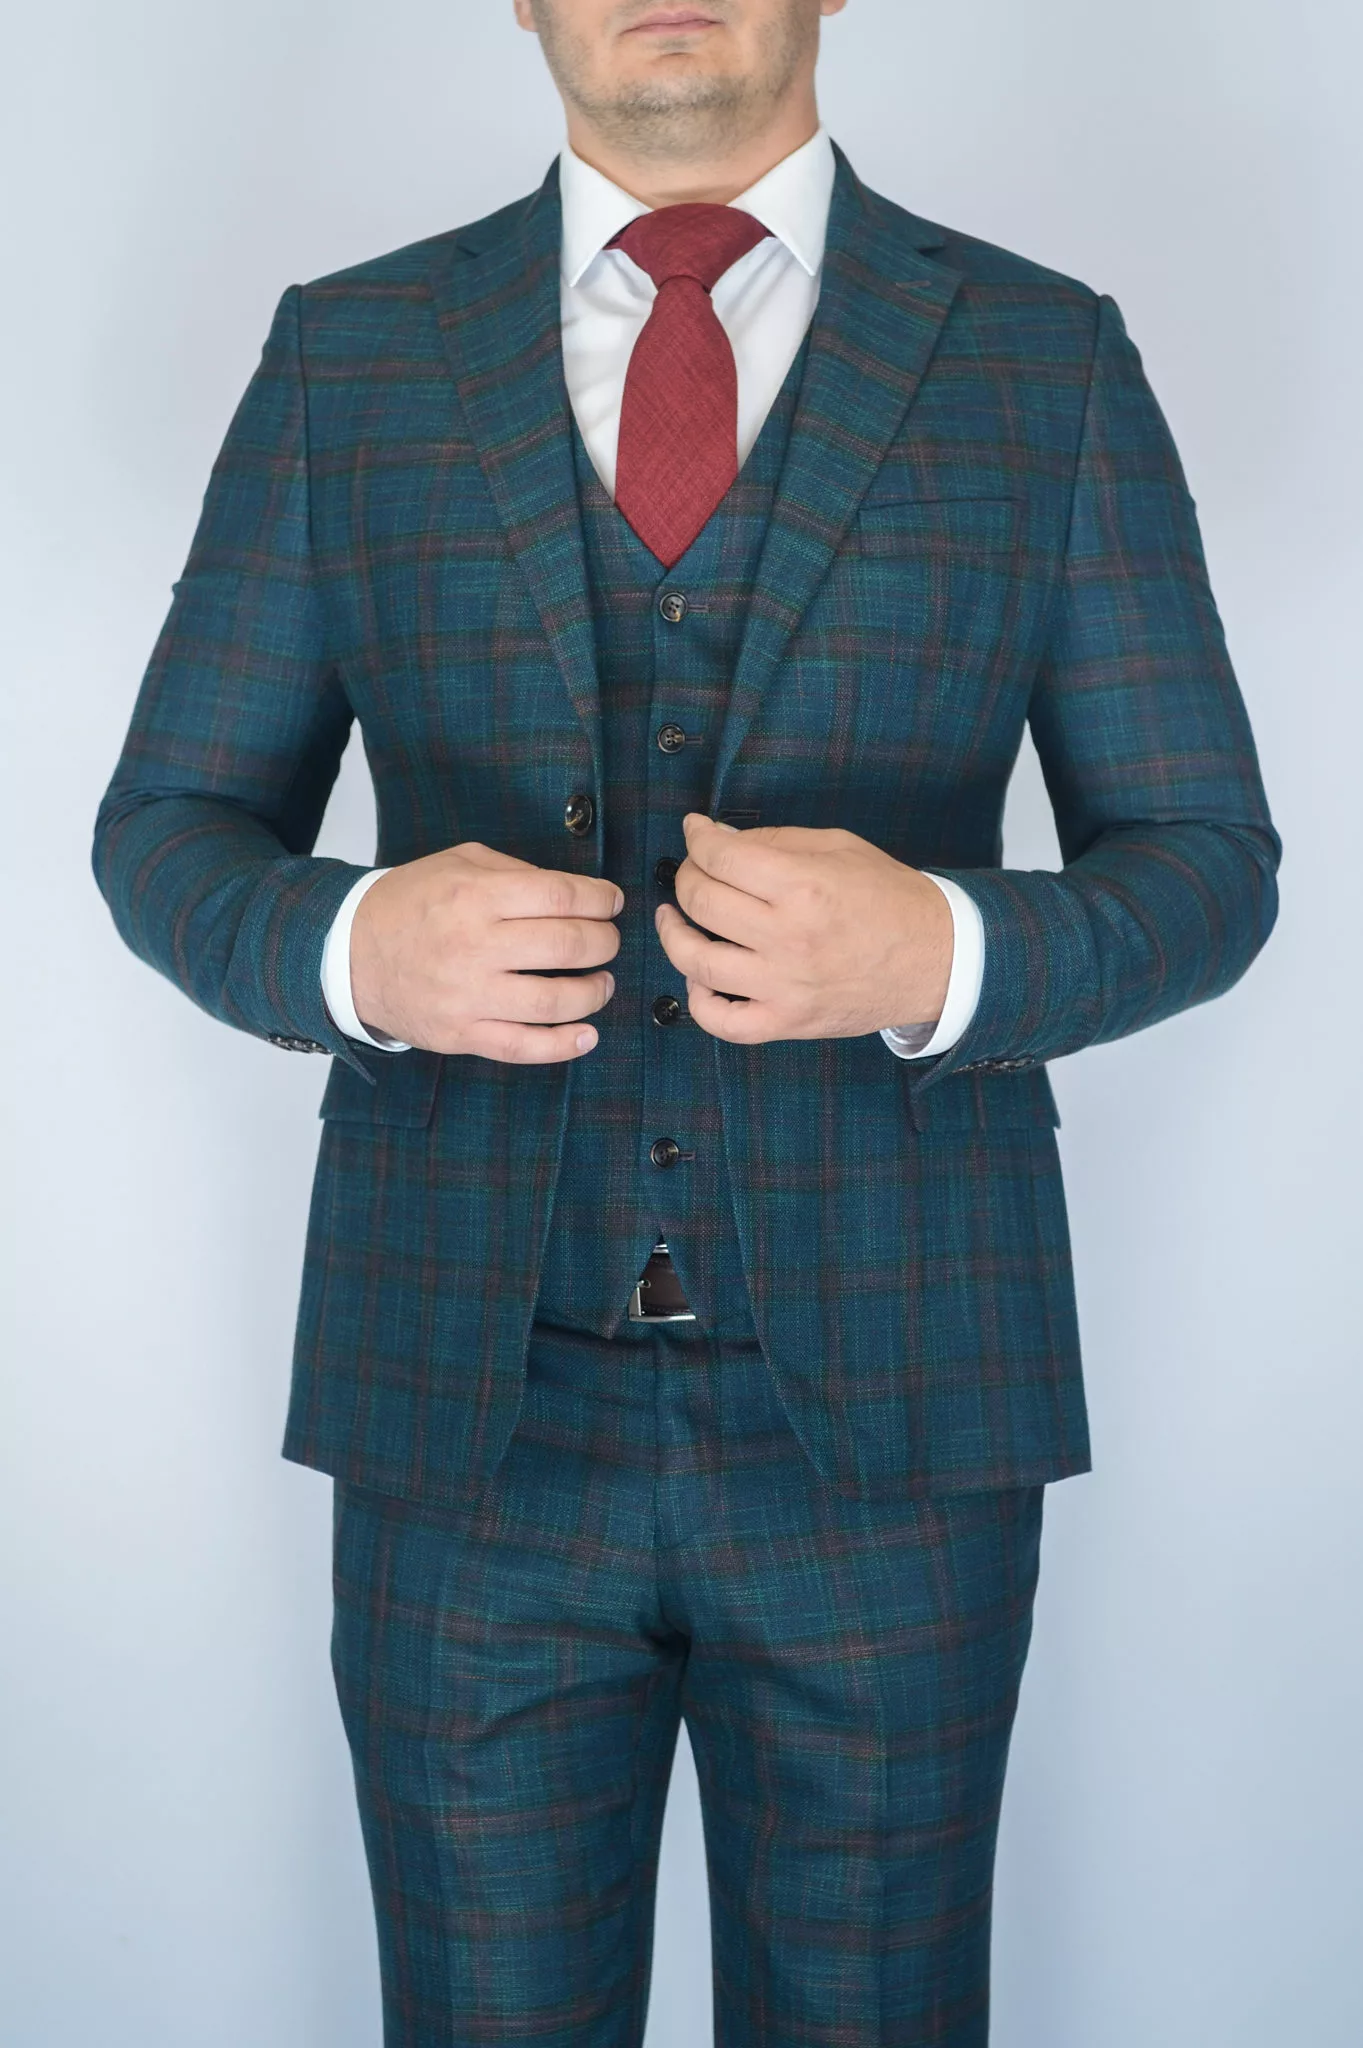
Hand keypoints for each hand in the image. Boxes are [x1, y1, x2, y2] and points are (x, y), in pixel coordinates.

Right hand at [350, 843, 622, 1061]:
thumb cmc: (409, 903)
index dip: (600, 900)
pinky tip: (587, 1035)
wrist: (348, 953)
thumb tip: (572, 894)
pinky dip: (563, 1045)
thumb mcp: (457, 864)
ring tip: (601, 983)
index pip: (560, 896)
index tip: (611, 902)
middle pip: (567, 946)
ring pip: (553, 1000)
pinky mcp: (460, 1033)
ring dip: (594, 992)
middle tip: (607, 941)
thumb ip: (514, 872)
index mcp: (475, 896)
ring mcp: (467, 995)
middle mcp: (474, 945)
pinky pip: (522, 1046)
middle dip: (604, 942)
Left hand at [654, 814, 952, 1044]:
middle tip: (692, 871)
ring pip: (697, 962)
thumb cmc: (890, 899)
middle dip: (686, 877)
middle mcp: (789, 937)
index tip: (694, 832)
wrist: (936, 958)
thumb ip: (775, 841)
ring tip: (676, 919)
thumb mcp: (839, 848)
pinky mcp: (788, 1022)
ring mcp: (785, 986)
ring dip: (674, 935)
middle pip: (701, 902)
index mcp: (804, 886)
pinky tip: (701, 977)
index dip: (697, 838)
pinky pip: (723, 1021)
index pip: (721, 857)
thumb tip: (717, 839)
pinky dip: (699, 1000)